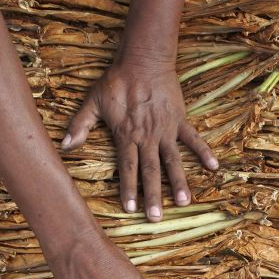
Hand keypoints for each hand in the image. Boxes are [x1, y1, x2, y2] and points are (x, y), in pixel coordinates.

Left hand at [61, 58, 218, 221]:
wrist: (143, 60)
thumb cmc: (117, 81)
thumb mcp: (93, 101)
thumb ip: (80, 125)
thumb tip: (65, 146)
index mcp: (127, 135)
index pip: (127, 167)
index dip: (129, 188)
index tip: (130, 209)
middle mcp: (147, 136)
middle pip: (151, 171)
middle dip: (153, 196)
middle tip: (156, 217)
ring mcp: (165, 129)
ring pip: (173, 160)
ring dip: (178, 182)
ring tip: (184, 202)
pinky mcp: (179, 120)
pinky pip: (193, 138)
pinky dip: (204, 152)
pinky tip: (213, 167)